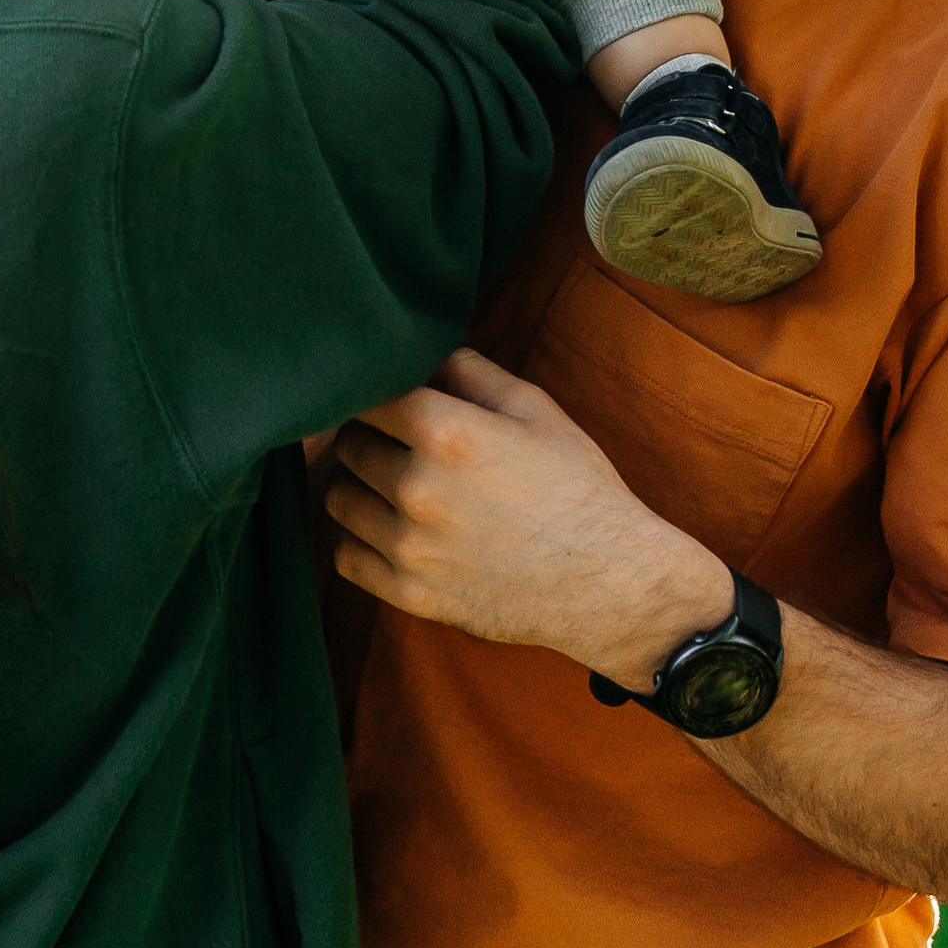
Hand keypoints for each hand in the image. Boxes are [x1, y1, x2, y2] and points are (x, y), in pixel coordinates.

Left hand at [323, 347, 730, 688]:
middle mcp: (418, 488)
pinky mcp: (411, 595)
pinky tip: (389, 530)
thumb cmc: (577, 487)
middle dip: (368, 437)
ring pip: (338, 498)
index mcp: (446, 432)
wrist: (609, 581)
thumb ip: (469, 369)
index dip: (376, 394)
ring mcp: (411, 547)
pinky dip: (358, 540)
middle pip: (347, 444)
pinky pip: (346, 557)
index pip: (366, 395)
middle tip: (396, 443)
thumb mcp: (534, 408)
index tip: (391, 402)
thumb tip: (421, 353)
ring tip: (391, 486)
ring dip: (358, 487)